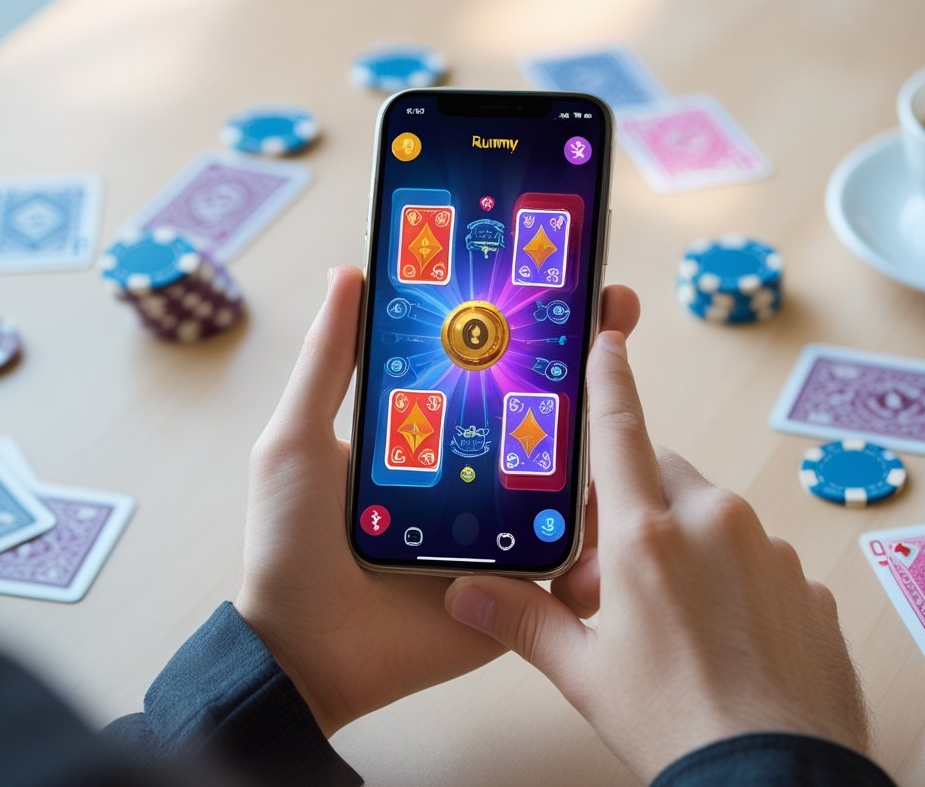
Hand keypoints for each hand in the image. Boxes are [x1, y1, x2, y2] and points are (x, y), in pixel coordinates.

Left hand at [235, 265, 640, 735]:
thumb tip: (349, 273)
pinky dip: (601, 526)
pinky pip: (571, 550)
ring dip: (610, 430)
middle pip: (542, 407)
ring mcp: (501, 524)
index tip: (563, 272)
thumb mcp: (297, 441)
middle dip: (587, 356)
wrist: (306, 652)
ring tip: (634, 384)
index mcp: (429, 431)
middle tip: (616, 305)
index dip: (524, 321)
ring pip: (569, 473)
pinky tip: (626, 485)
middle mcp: (473, 471)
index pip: (486, 364)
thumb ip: (328, 364)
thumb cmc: (289, 543)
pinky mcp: (519, 580)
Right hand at [445, 331, 867, 781]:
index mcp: (648, 535)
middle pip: (664, 478)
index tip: (610, 334)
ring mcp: (770, 550)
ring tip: (671, 620)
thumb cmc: (675, 723)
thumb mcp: (584, 671)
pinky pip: (758, 560)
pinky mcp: (806, 583)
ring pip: (713, 521)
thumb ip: (524, 619)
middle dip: (637, 507)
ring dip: (687, 547)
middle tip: (614, 573)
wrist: (775, 775)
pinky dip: (734, 581)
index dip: (610, 376)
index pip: (620, 430)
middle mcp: (715, 523)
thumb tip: (465, 595)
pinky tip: (721, 637)